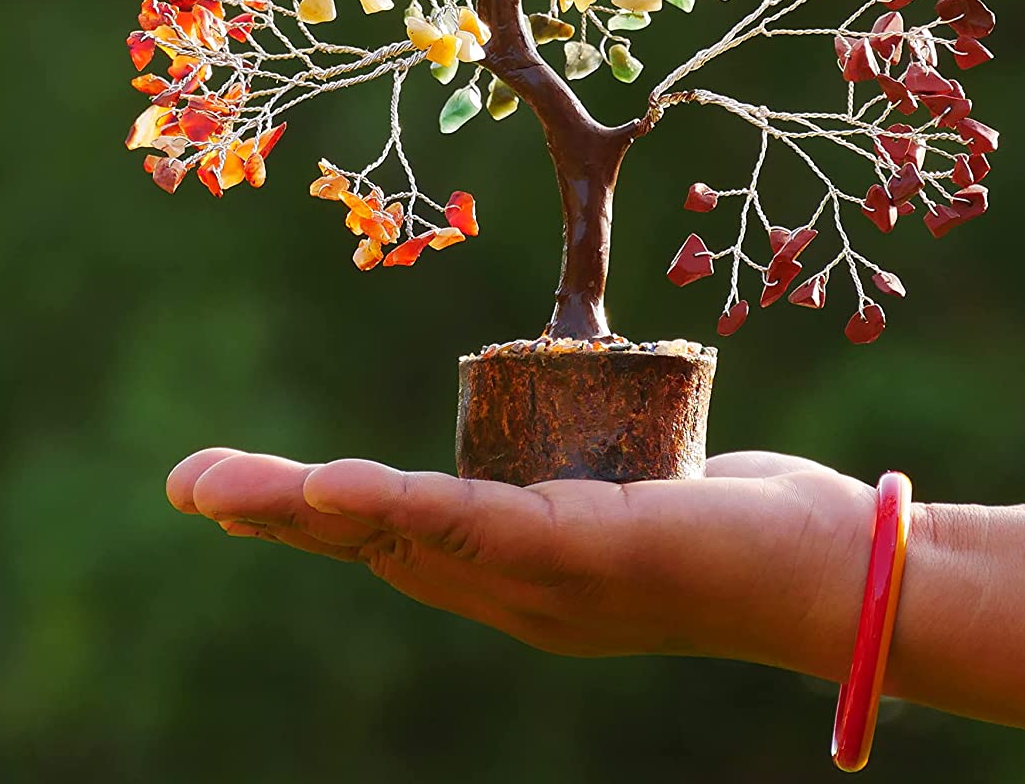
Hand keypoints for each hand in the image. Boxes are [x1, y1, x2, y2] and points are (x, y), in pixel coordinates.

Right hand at [166, 448, 874, 676]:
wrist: (834, 573)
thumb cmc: (738, 525)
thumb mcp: (632, 492)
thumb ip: (582, 475)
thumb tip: (560, 427)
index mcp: (518, 579)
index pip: (397, 542)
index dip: (316, 516)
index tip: (242, 488)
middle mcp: (518, 596)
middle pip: (375, 546)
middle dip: (276, 517)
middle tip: (189, 484)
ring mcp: (550, 584)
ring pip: (405, 537)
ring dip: (307, 511)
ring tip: (226, 488)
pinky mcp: (592, 554)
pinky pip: (474, 525)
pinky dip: (392, 507)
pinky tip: (327, 490)